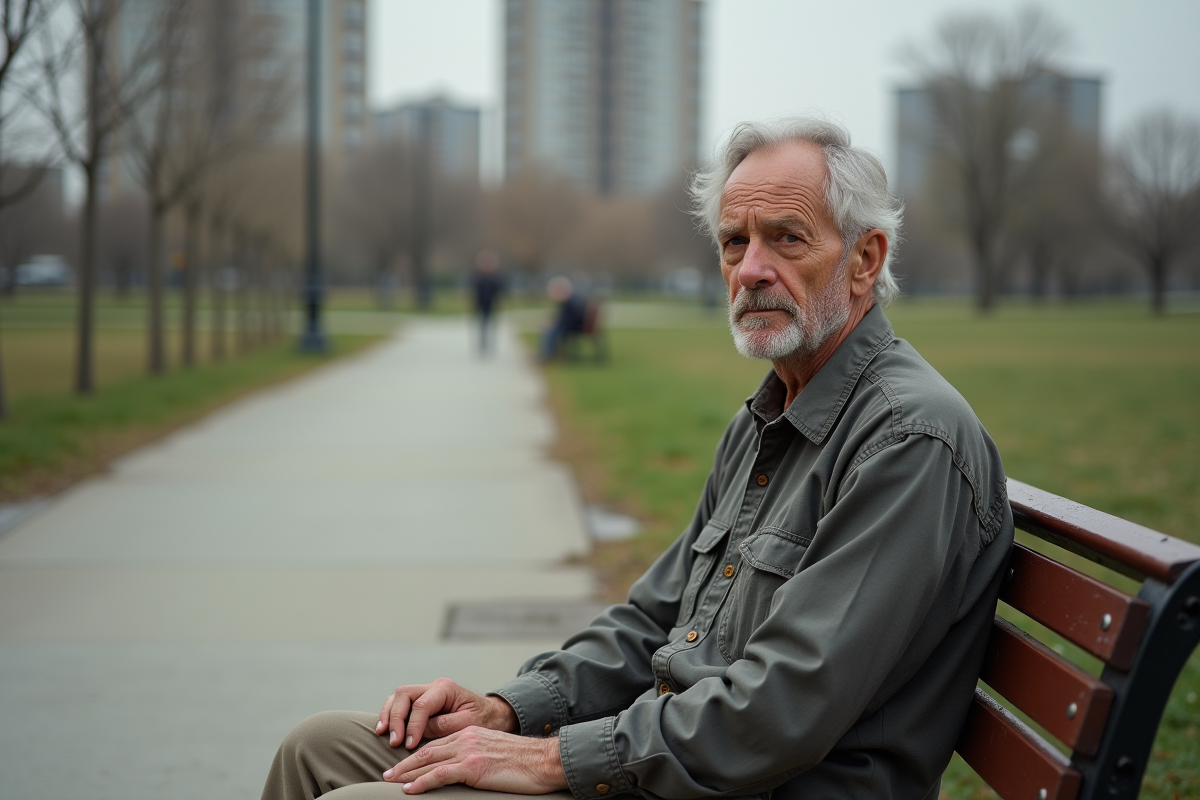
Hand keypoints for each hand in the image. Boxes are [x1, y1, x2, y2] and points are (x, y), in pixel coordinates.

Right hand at [376, 678, 518, 748]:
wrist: (490, 714)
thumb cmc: (482, 719)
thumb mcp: (469, 724)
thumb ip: (446, 725)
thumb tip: (421, 731)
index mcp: (447, 688)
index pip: (422, 704)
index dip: (413, 725)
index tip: (409, 745)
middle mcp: (434, 686)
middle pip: (405, 694)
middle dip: (396, 718)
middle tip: (395, 741)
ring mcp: (426, 692)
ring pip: (398, 696)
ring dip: (389, 715)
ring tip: (383, 733)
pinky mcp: (420, 701)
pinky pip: (399, 703)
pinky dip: (390, 714)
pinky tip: (384, 729)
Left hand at [383, 726, 567, 794]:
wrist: (544, 761)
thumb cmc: (525, 762)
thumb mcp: (495, 754)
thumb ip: (477, 758)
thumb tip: (464, 772)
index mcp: (471, 734)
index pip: (437, 744)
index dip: (417, 755)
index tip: (402, 765)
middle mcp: (466, 738)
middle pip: (427, 750)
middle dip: (405, 763)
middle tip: (386, 774)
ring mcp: (469, 751)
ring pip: (428, 761)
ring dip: (406, 773)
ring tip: (390, 782)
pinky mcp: (473, 767)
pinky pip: (440, 775)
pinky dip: (421, 782)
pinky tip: (409, 790)